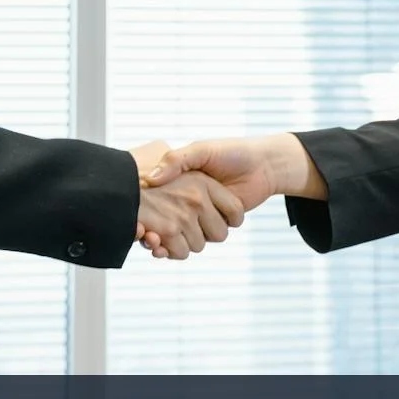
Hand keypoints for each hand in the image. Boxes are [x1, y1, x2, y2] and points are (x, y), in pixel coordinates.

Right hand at [135, 133, 323, 253]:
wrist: (265, 165)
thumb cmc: (232, 152)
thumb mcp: (200, 150)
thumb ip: (176, 160)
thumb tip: (151, 179)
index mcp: (183, 181)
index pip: (155, 201)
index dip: (143, 211)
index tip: (133, 218)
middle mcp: (190, 199)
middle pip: (165, 222)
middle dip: (152, 228)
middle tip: (140, 231)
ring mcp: (202, 214)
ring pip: (177, 235)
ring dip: (164, 240)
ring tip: (150, 239)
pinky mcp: (217, 224)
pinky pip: (194, 242)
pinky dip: (175, 248)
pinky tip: (160, 248)